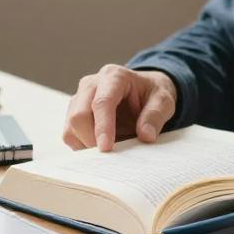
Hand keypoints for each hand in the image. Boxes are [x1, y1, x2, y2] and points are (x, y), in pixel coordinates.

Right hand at [63, 65, 177, 150]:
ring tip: (109, 152)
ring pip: (70, 127)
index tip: (106, 148)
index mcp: (113, 77)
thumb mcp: (163, 100)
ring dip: (86, 145)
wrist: (143, 91)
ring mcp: (79, 99)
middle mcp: (91, 84)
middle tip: (110, 157)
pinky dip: (82, 147)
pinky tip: (101, 149)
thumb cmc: (151, 94)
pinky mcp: (74, 114)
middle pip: (78, 115)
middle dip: (91, 139)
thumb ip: (155, 115)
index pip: (102, 102)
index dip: (103, 127)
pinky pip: (70, 135)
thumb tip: (146, 136)